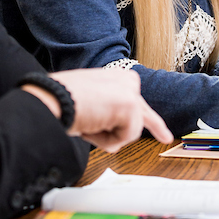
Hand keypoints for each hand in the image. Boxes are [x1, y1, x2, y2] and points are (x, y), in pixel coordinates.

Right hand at [22, 68, 172, 150]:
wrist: (51, 99)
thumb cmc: (62, 102)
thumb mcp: (91, 102)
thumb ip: (109, 111)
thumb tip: (120, 131)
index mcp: (117, 78)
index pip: (138, 101)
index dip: (149, 120)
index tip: (163, 132)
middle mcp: (127, 81)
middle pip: (143, 115)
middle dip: (155, 127)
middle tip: (167, 138)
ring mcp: (130, 91)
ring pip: (131, 131)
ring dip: (109, 137)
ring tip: (89, 124)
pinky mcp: (130, 104)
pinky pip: (126, 137)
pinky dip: (108, 140)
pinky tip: (93, 125)